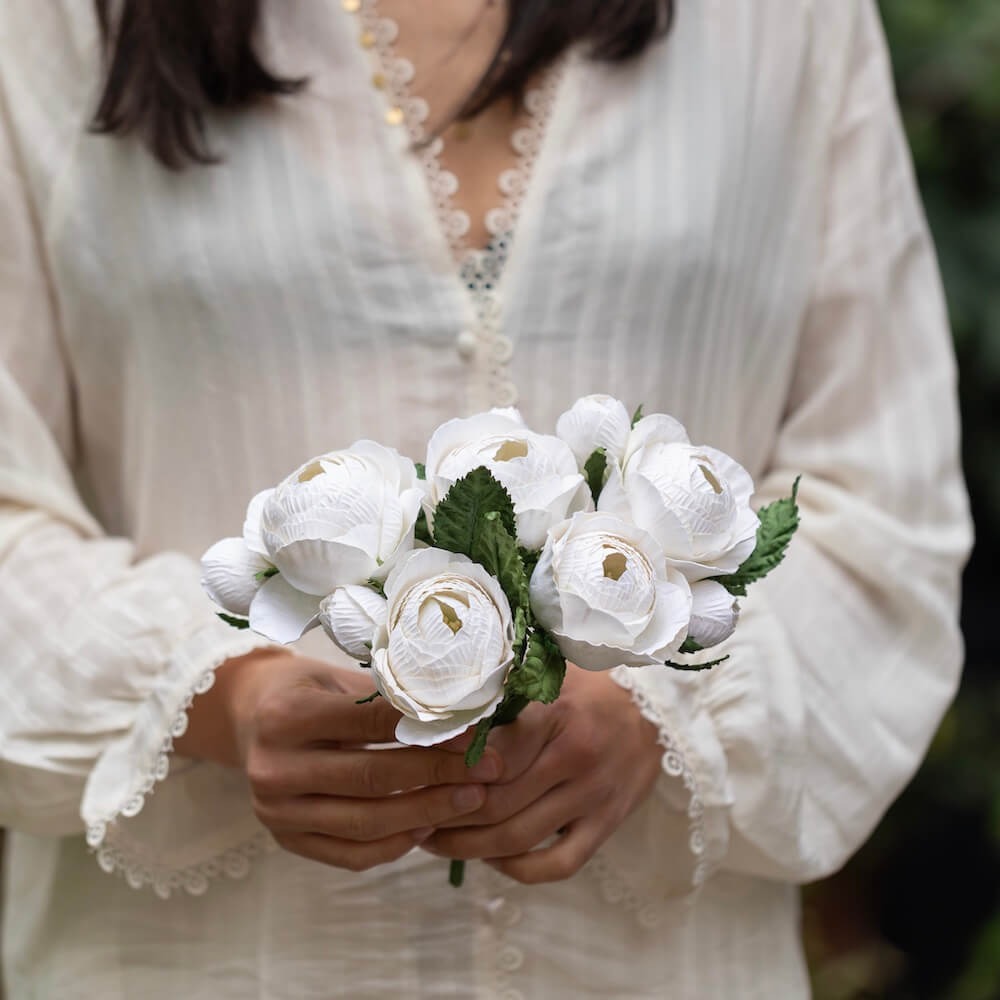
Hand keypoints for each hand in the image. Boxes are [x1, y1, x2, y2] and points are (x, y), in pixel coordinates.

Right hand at [175, 649, 502, 871]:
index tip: (475, 733)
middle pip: (373, 779)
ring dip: (427, 814)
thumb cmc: (305, 688)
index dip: (428, 731)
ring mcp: (275, 812)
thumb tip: (459, 710)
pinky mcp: (284, 840)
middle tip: (488, 771)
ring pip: (366, 823)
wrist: (249, 716)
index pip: (372, 727)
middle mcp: (274, 768)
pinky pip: (350, 854)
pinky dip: (395, 844)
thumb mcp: (337, 678)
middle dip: (439, 776)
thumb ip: (386, 699)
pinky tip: (429, 825)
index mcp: (288, 716)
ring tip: (471, 799)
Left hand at [423, 666, 662, 883]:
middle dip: (447, 814)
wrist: (656, 706)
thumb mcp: (545, 675)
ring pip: (517, 838)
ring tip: (435, 841)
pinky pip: (557, 864)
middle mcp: (577, 756)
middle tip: (414, 813)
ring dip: (469, 848)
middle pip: (496, 801)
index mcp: (556, 712)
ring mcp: (594, 795)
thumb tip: (442, 719)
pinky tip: (490, 859)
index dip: (447, 769)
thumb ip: (502, 695)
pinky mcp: (607, 824)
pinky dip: (517, 869)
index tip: (416, 773)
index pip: (491, 752)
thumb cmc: (586, 686)